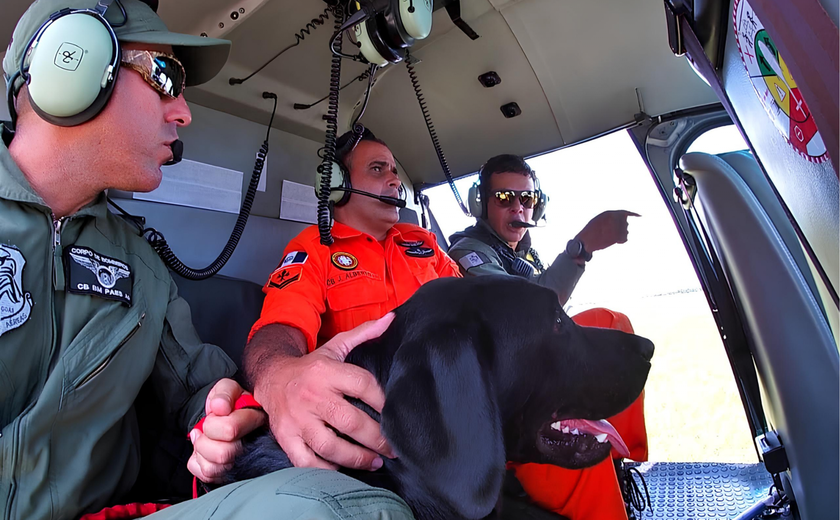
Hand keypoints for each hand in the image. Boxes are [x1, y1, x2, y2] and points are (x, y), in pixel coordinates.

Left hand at [187, 378, 265, 482]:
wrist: (222, 417)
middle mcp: (253, 445)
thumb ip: (224, 392)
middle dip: (205, 441)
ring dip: (201, 452)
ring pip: (215, 469)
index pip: (230, 430)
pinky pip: (207, 476)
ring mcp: (242, 462)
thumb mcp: (226, 388)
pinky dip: (198, 463)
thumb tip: (220, 407)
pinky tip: (204, 453)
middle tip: (206, 432)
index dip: (213, 424)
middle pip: (223, 454)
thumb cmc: (227, 403)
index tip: (213, 416)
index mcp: (255, 420)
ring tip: (206, 441)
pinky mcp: (229, 474)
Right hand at [254, 313, 396, 471]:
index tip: (397, 413)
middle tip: (393, 448)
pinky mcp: (286, 438)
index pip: (362, 385)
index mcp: (326, 371)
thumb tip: (391, 319)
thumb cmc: (311, 366)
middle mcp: (312, 395)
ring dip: (356, 458)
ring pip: (329, 445)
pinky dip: (326, 469)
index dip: (383, 401)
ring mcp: (297, 419)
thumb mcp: (335, 346)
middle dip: (376, 438)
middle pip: (349, 420)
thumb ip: (364, 333)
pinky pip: (307, 461)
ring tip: (375, 462)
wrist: (270, 377)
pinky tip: (344, 470)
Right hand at [576, 210, 639, 252]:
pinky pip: (624, 238)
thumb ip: (611, 217)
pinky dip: (622, 240)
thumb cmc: (590, 231)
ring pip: (625, 231)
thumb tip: (624, 218)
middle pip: (625, 223)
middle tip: (613, 233)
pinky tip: (616, 241)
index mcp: (608, 214)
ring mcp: (614, 228)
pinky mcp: (615, 237)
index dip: (632, 214)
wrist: (585, 241)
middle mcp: (613, 219)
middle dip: (622, 227)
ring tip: (611, 237)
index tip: (639, 216)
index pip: (624, 213)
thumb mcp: (599, 219)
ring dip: (622, 234)